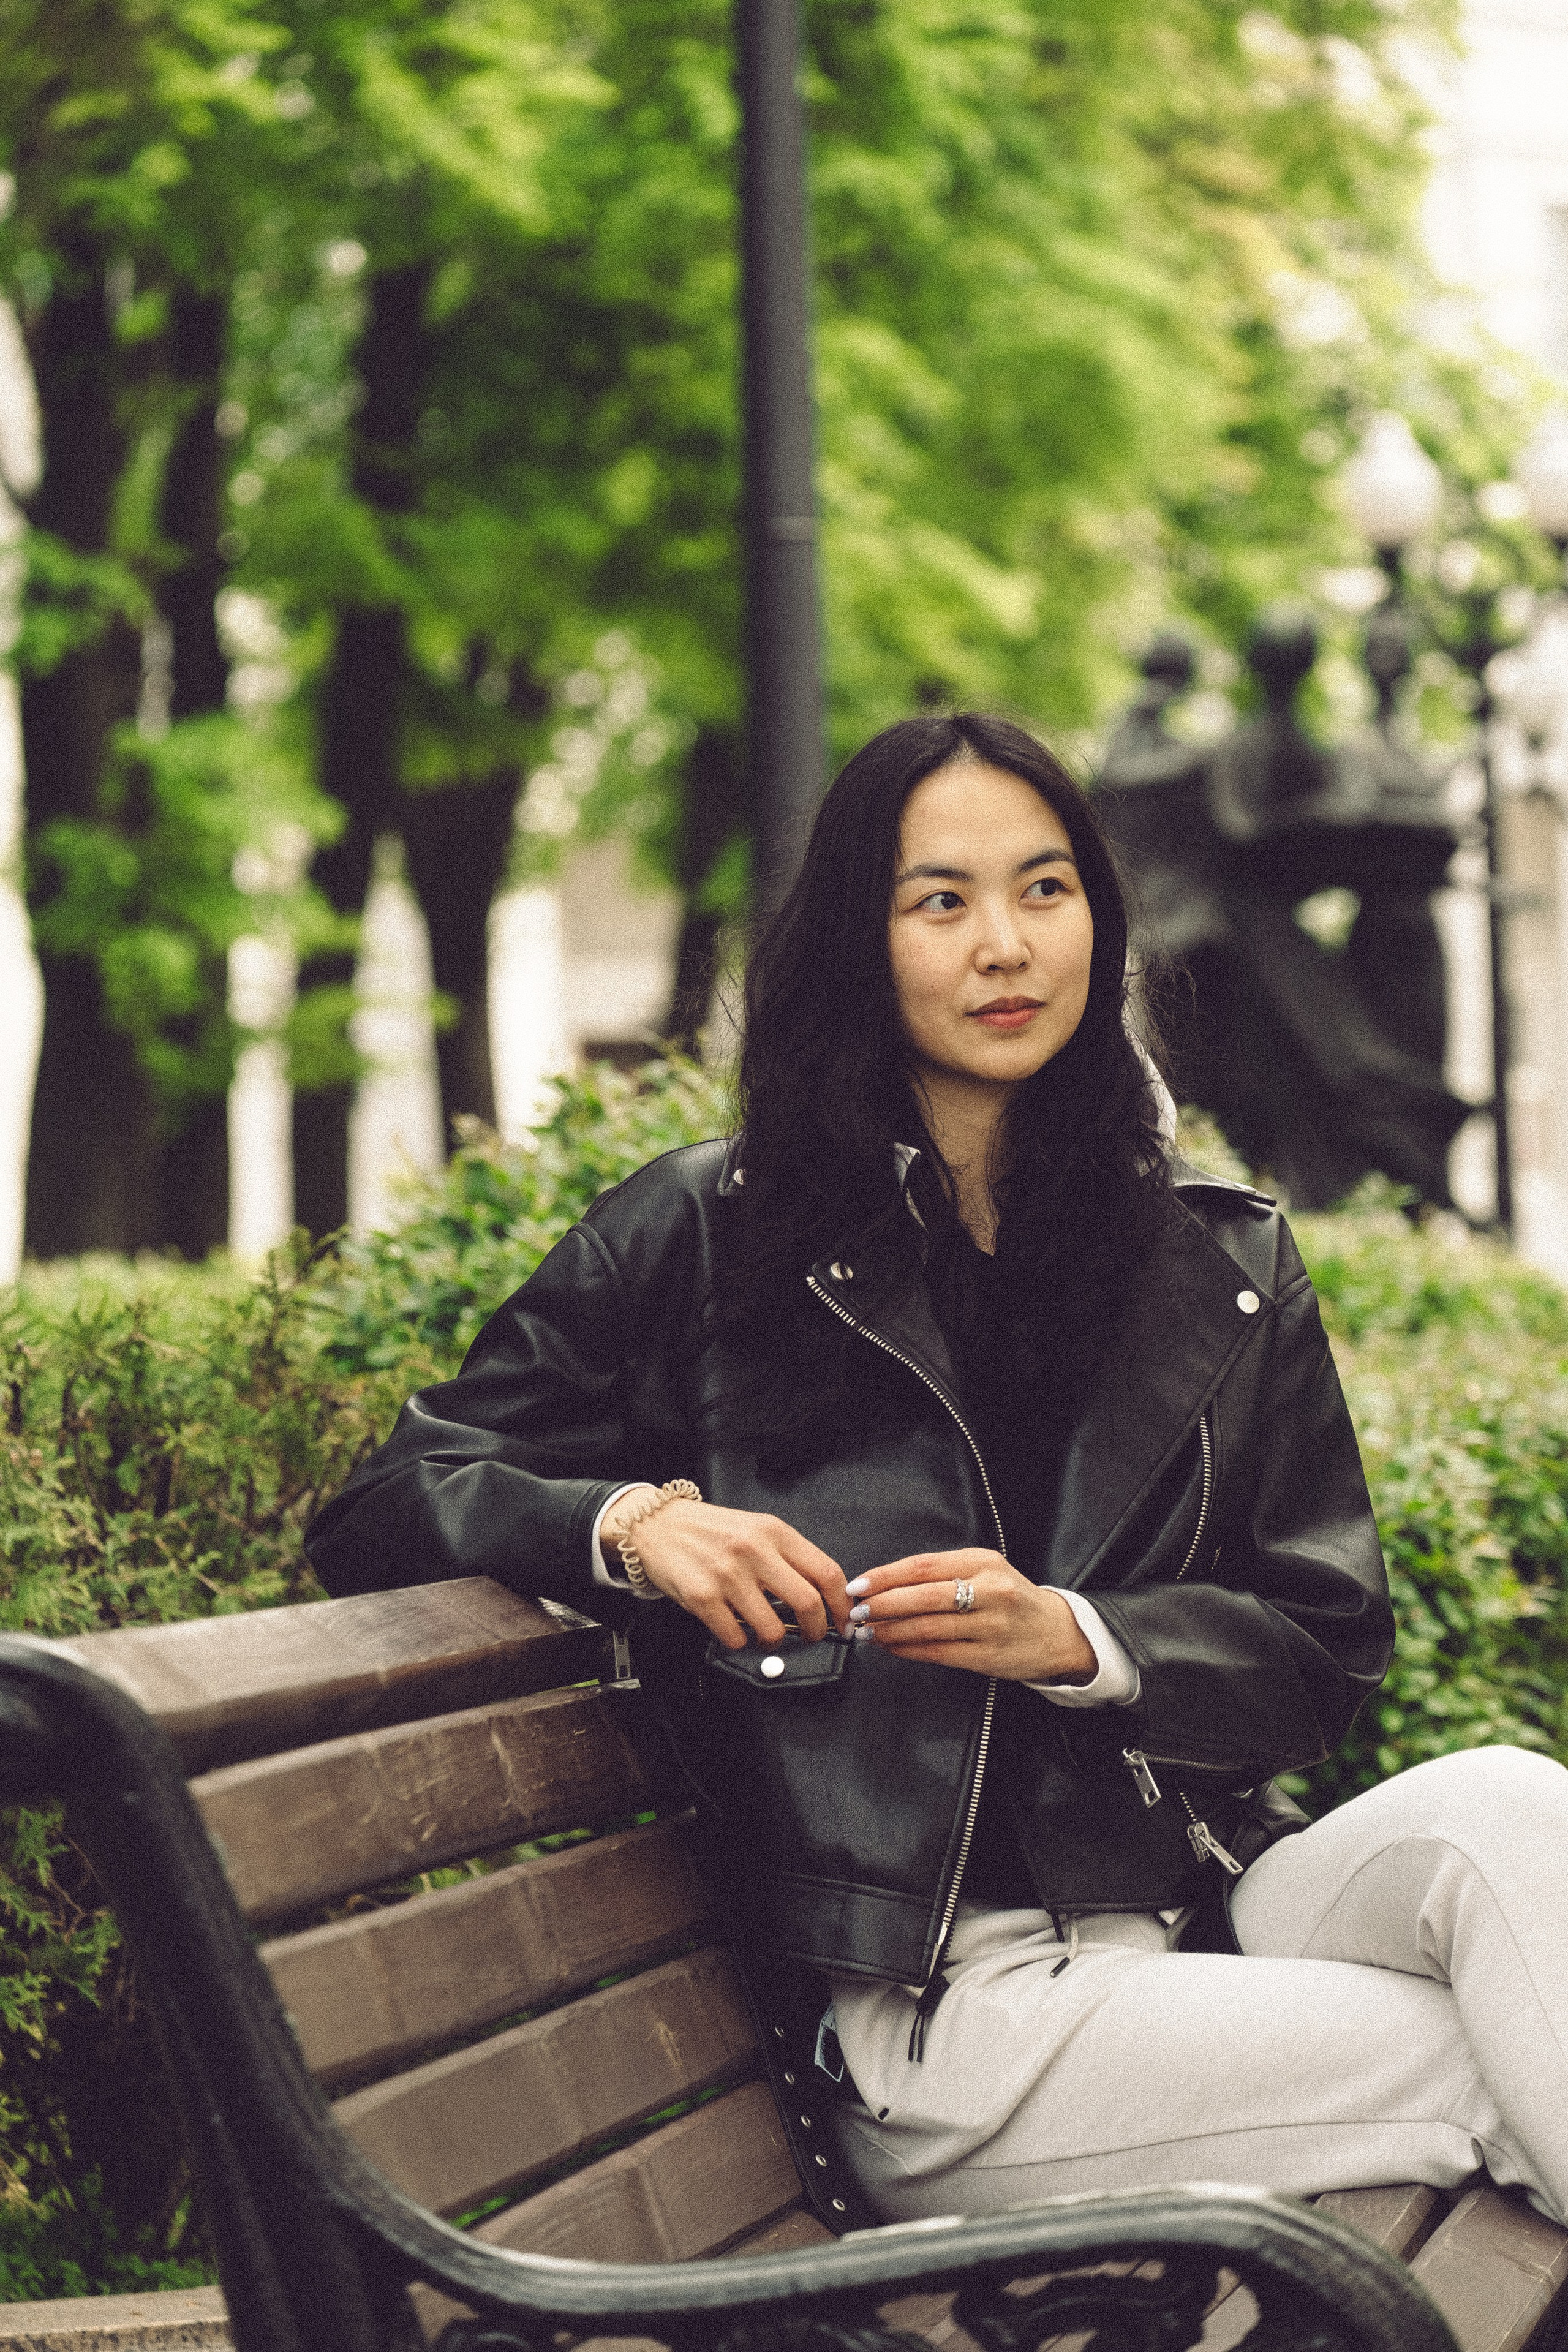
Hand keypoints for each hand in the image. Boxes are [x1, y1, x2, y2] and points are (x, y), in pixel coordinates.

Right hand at [602, 1490, 850, 1650]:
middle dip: (816, 1630)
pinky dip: (740, 1641)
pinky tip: (734, 1627)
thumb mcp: (756, 1529)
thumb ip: (787, 1556)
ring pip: (772, 1628)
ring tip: (767, 1634)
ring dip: (774, 1641)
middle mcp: (754, 1550)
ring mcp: (727, 1574)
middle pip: (808, 1602)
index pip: (827, 1572)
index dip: (842, 1604)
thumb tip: (822, 1595)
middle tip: (812, 1636)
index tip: (843, 1620)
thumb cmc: (709, 1531)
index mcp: (775, 1532)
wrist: (657, 1525)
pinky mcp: (702, 1596)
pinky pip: (735, 1637)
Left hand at [845, 1549, 1096, 1682]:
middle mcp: (989, 1591)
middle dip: (882, 1605)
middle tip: (857, 1611)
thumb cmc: (1011, 1599)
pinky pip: (938, 1653)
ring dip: (890, 1631)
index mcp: (983, 1562)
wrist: (1056, 1633)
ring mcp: (991, 1625)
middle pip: (922, 1597)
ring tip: (869, 1632)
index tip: (859, 1585)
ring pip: (927, 1627)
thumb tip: (886, 1583)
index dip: (885, 1576)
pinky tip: (893, 1647)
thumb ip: (942, 1573)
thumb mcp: (984, 1571)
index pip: (922, 1566)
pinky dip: (909, 1650)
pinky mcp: (989, 1656)